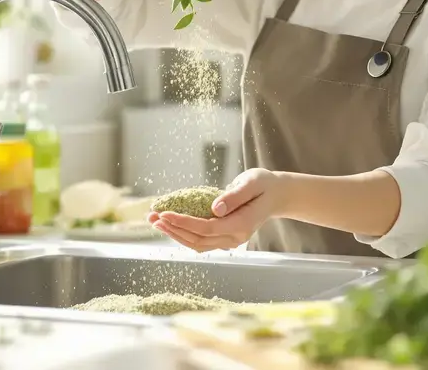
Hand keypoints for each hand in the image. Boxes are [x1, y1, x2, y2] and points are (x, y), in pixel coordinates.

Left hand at [147, 169, 283, 252]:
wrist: (275, 195)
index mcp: (241, 225)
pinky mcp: (224, 238)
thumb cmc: (263, 185)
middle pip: (198, 240)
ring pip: (197, 243)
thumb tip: (214, 208)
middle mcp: (235, 238)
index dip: (184, 223)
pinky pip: (200, 240)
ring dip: (174, 234)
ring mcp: (230, 240)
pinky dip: (183, 233)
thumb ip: (234, 196)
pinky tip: (169, 224)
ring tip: (155, 221)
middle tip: (152, 217)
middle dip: (173, 229)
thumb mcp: (251, 183)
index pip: (206, 228)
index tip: (165, 213)